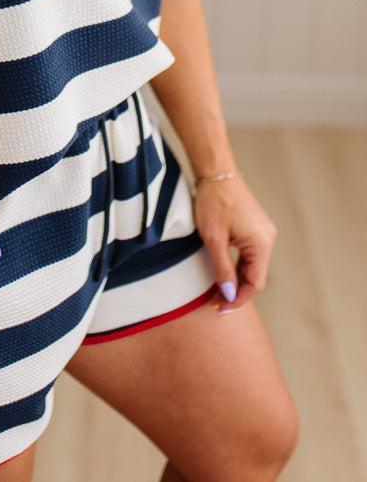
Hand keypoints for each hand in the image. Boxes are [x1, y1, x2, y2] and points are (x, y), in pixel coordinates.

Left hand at [192, 175, 277, 311]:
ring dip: (236, 280)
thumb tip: (229, 295)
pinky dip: (237, 266)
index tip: (220, 309)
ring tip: (217, 292)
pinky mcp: (254, 227)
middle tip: (215, 304)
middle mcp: (267, 239)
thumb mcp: (214, 239)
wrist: (216, 171)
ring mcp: (262, 233)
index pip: (254, 283)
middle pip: (254, 276)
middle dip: (236, 292)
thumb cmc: (213, 202)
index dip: (238, 299)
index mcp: (262, 244)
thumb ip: (223, 269)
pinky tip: (224, 273)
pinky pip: (248, 254)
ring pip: (251, 266)